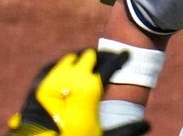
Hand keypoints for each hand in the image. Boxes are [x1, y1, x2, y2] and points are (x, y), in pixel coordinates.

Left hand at [7, 49, 149, 135]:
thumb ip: (126, 129)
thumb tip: (147, 125)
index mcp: (90, 90)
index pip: (109, 65)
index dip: (120, 58)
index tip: (126, 54)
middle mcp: (71, 80)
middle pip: (89, 56)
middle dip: (101, 57)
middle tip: (109, 59)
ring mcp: (51, 81)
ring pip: (69, 59)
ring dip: (81, 59)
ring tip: (89, 62)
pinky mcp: (35, 88)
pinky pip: (50, 67)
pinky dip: (61, 66)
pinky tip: (65, 69)